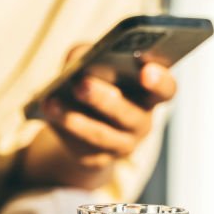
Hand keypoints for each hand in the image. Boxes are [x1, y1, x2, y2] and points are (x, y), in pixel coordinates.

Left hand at [41, 46, 176, 169]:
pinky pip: (81, 148)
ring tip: (52, 102)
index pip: (166, 90)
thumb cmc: (95, 79)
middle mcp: (141, 122)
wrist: (84, 118)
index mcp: (150, 94)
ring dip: (76, 119)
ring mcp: (122, 145)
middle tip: (81, 83)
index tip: (145, 70)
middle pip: (129, 114)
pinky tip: (46, 111)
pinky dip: (61, 129)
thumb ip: (90, 54)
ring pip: (102, 135)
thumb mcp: (93, 61)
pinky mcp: (98, 159)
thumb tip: (77, 61)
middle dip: (104, 99)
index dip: (159, 82)